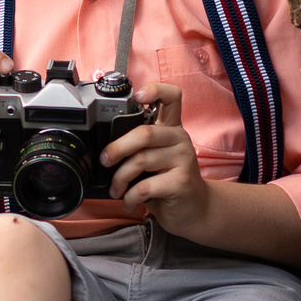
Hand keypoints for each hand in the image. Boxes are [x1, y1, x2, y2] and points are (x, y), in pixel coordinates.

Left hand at [101, 82, 209, 226]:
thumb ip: (139, 147)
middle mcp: (180, 139)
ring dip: (120, 179)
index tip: (136, 97)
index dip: (154, 90)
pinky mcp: (182, 182)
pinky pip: (145, 186)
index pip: (171, 97)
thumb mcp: (155, 159)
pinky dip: (130, 196)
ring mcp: (184, 160)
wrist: (195, 210)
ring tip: (116, 189)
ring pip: (140, 161)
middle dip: (117, 149)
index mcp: (171, 128)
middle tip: (105, 161)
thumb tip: (105, 149)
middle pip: (144, 133)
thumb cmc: (168, 181)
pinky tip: (129, 201)